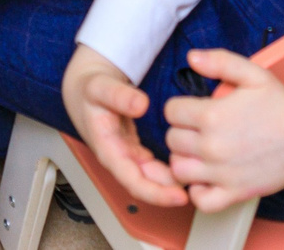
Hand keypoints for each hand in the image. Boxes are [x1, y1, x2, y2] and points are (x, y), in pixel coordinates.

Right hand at [62, 46, 186, 207]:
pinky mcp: (134, 151)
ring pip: (152, 178)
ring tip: (199, 180)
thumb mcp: (100, 88)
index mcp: (108, 150)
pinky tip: (187, 167)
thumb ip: (119, 95)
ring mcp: (127, 155)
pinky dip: (169, 170)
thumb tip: (141, 104)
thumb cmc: (89, 91)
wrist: (83, 88)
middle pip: (145, 185)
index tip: (179, 196)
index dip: (156, 193)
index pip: (133, 181)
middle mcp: (118, 158)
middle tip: (199, 189)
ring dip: (172, 183)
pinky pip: (153, 167)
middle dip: (170, 192)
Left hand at [163, 49, 283, 210]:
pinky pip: (201, 200)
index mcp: (212, 116)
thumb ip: (219, 61)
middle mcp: (212, 146)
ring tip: (198, 153)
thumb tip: (192, 57)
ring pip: (179, 170)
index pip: (171, 112)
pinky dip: (198, 192)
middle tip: (197, 130)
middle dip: (181, 132)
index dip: (179, 108)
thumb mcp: (252, 73)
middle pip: (172, 141)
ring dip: (184, 161)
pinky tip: (206, 178)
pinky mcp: (234, 192)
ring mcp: (222, 172)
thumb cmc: (280, 105)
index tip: (192, 110)